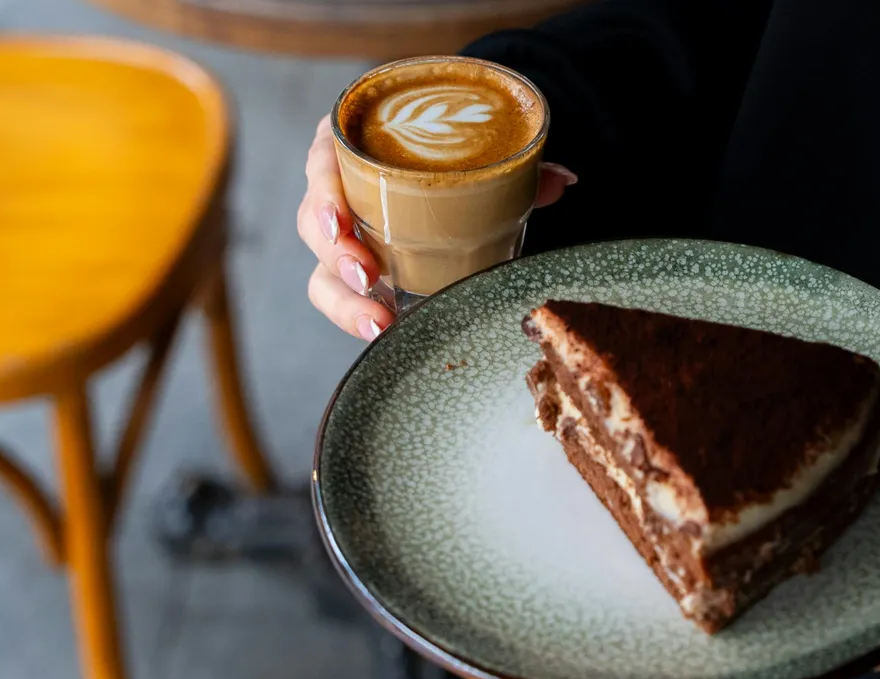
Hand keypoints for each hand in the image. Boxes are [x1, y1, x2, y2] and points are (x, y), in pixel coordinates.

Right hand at [297, 115, 576, 339]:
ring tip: (376, 320)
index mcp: (357, 145)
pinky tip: (381, 331)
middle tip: (367, 274)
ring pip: (323, 270)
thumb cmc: (452, 153)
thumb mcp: (480, 154)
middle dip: (334, 254)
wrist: (455, 169)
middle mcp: (341, 190)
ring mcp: (347, 235)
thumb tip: (564, 181)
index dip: (322, 193)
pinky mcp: (358, 272)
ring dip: (344, 299)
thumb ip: (517, 168)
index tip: (339, 221)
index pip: (321, 163)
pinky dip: (357, 316)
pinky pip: (343, 297)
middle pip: (315, 224)